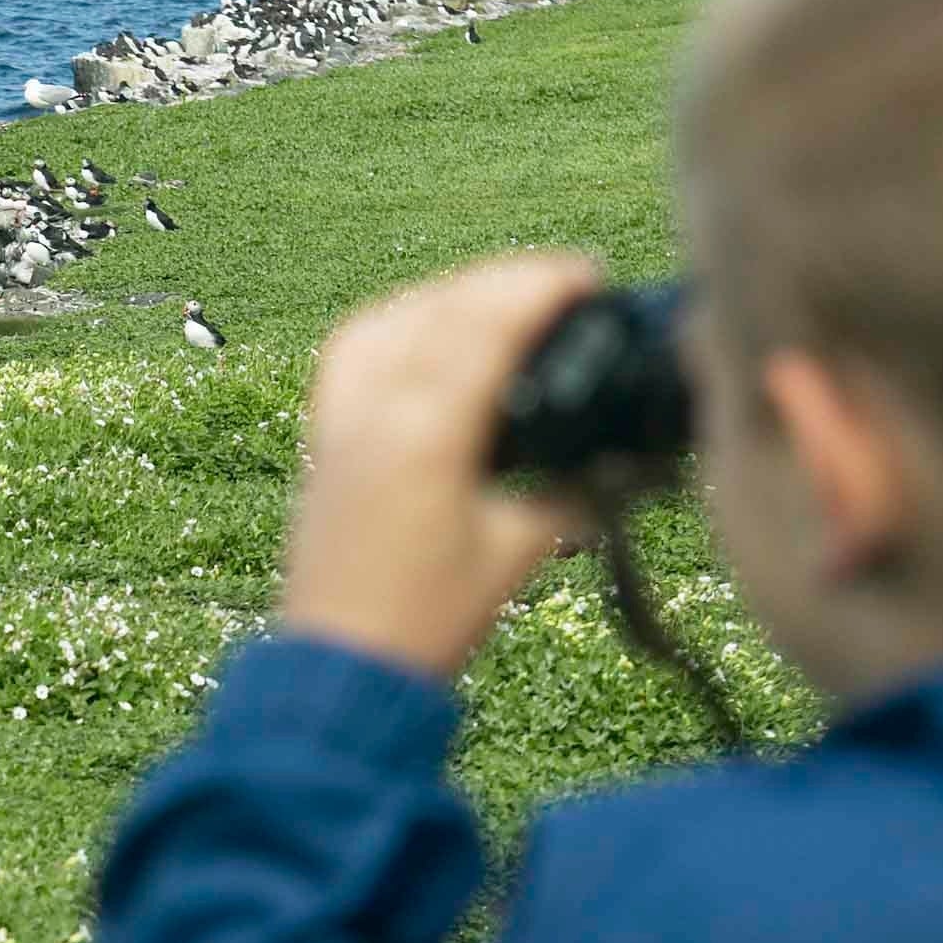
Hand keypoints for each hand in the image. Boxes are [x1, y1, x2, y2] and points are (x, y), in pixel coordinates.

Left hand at [279, 254, 602, 679]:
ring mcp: (339, 420)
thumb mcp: (515, 552)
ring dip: (449, 293)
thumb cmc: (425, 620)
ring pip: (389, 317)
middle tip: (562, 284)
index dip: (539, 284)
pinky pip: (355, 350)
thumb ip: (569, 494)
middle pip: (439, 306)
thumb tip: (617, 461)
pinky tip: (431, 331)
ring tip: (504, 299)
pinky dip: (398, 323)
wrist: (341, 669)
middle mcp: (371, 408)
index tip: (587, 273)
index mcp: (423, 430)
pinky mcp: (324, 438)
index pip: (483, 321)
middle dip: (503, 281)